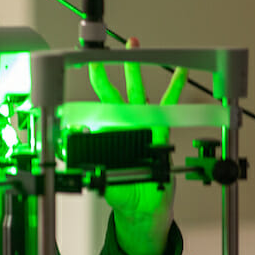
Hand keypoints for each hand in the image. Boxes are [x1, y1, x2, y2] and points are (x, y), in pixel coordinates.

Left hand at [87, 37, 186, 254]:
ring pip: (140, 92)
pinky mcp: (162, 132)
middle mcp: (125, 126)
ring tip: (135, 46)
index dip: (90, 90)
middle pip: (116, 91)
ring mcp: (144, 126)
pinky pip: (169, 107)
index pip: (97, 106)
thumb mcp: (101, 179)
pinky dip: (175, 89)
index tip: (85, 69)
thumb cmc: (122, 193)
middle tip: (108, 49)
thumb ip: (89, 163)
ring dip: (137, 70)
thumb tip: (75, 143)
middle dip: (111, 69)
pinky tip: (180, 73)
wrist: (144, 209)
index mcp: (109, 134)